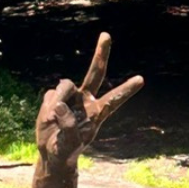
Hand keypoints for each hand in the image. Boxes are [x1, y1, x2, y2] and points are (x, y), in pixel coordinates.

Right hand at [36, 33, 143, 168]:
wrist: (52, 152)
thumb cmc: (66, 151)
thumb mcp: (69, 144)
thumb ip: (68, 126)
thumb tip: (60, 105)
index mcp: (97, 113)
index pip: (115, 99)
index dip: (126, 89)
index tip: (141, 80)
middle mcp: (86, 100)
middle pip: (96, 73)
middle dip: (100, 54)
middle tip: (106, 35)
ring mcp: (70, 97)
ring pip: (65, 85)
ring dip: (57, 100)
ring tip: (53, 120)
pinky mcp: (54, 97)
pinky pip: (50, 95)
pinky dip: (47, 108)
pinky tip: (48, 120)